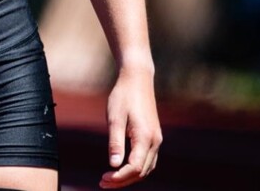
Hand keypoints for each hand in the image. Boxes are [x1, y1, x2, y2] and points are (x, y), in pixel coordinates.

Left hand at [99, 66, 161, 187]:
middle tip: (102, 182)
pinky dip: (137, 169)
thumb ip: (115, 142)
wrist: (137, 79)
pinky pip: (148, 160)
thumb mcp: (114, 118)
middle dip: (122, 181)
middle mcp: (155, 141)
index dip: (119, 178)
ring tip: (111, 179)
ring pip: (146, 168)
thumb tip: (113, 165)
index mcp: (145, 137)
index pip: (134, 167)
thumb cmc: (123, 96)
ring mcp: (156, 139)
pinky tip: (123, 168)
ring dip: (130, 177)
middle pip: (141, 171)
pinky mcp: (154, 136)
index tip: (103, 179)